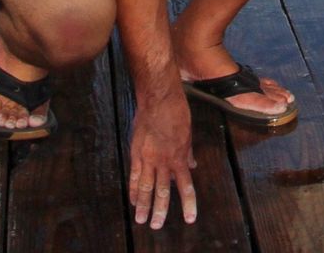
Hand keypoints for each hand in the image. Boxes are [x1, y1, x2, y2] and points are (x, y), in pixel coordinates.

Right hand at [127, 91, 195, 229]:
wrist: (159, 97)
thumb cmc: (177, 111)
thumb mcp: (188, 133)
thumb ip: (188, 153)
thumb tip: (191, 166)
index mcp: (179, 157)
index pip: (185, 186)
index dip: (188, 204)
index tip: (189, 218)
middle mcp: (163, 161)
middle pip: (162, 191)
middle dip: (160, 210)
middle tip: (156, 225)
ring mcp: (148, 158)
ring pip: (145, 187)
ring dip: (143, 205)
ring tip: (141, 220)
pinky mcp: (136, 152)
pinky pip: (133, 175)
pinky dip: (133, 189)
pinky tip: (132, 199)